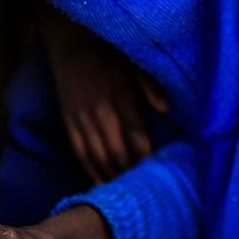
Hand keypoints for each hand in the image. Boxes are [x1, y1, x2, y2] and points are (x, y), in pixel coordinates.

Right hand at [40, 7, 154, 183]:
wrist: (70, 42)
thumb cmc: (111, 52)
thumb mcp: (135, 62)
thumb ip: (152, 85)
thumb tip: (168, 109)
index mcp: (120, 96)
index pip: (136, 135)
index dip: (147, 157)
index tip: (161, 173)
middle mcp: (99, 111)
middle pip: (117, 152)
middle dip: (132, 174)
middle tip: (147, 192)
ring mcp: (81, 119)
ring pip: (98, 157)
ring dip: (113, 177)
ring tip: (128, 195)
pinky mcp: (70, 123)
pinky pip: (81, 153)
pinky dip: (92, 171)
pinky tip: (102, 185)